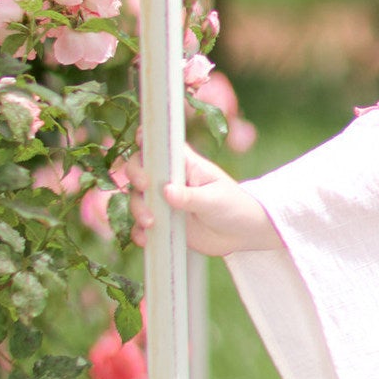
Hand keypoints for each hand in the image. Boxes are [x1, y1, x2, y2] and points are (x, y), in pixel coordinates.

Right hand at [141, 146, 283, 256]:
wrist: (243, 233)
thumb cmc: (233, 206)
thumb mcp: (215, 200)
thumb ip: (191, 197)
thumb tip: (166, 191)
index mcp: (184, 164)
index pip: (160, 145)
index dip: (145, 140)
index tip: (140, 141)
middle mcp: (168, 179)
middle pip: (139, 168)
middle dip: (135, 175)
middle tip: (145, 187)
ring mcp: (163, 201)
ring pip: (138, 198)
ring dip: (138, 208)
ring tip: (151, 223)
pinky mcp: (163, 222)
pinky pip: (142, 226)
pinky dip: (140, 232)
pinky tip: (145, 239)